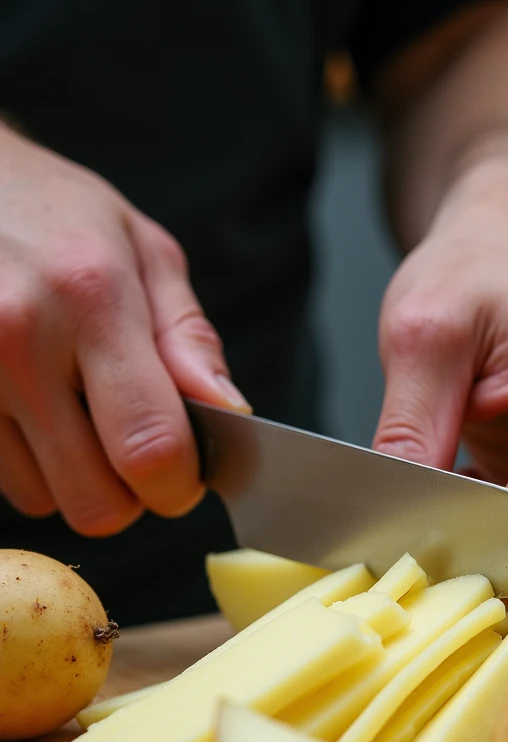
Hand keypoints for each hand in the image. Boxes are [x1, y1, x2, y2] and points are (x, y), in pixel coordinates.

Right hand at [0, 127, 249, 535]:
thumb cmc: (56, 214)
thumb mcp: (142, 252)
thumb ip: (188, 339)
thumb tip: (229, 412)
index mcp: (90, 299)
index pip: (150, 449)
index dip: (179, 486)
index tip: (184, 475)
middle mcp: (18, 340)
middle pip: (94, 503)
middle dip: (129, 494)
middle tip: (132, 450)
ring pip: (41, 500)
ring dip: (71, 477)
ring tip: (71, 410)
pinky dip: (25, 464)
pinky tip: (30, 409)